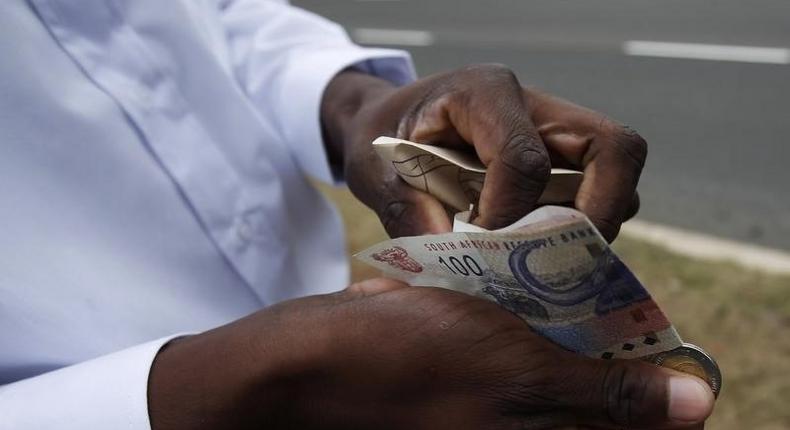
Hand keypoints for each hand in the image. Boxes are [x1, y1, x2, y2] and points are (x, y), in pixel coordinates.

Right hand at [149, 279, 713, 428]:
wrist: (297, 369)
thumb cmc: (400, 366)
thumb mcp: (509, 374)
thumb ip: (603, 395)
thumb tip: (699, 406)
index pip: (627, 422)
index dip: (651, 382)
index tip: (647, 335)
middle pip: (590, 394)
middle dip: (602, 343)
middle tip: (586, 295)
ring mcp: (483, 410)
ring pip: (548, 366)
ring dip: (556, 323)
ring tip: (538, 283)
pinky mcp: (458, 384)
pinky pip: (506, 353)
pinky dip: (513, 319)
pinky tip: (495, 288)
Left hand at [322, 64, 645, 240]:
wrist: (389, 122)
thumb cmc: (380, 138)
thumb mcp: (372, 169)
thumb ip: (406, 208)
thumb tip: (452, 254)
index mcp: (483, 93)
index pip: (522, 157)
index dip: (508, 213)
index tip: (479, 246)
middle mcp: (535, 105)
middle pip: (615, 149)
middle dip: (599, 213)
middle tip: (559, 260)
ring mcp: (557, 130)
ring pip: (616, 172)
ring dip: (594, 224)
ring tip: (548, 260)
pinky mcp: (563, 156)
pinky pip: (598, 190)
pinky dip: (582, 227)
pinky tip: (543, 253)